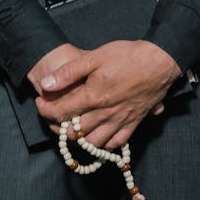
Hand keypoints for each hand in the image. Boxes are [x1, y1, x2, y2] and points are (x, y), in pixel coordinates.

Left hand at [35, 39, 180, 148]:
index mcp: (93, 97)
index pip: (61, 112)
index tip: (40, 103)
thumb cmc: (128, 55)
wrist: (159, 61)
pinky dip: (104, 144)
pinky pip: (115, 143)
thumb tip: (47, 84)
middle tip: (53, 118)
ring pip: (93, 142)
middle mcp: (104, 114)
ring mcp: (119, 120)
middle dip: (58, 127)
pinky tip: (99, 135)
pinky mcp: (133, 122)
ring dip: (80, 139)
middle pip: (74, 132)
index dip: (45, 109)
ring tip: (74, 128)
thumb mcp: (95, 56)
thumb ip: (69, 72)